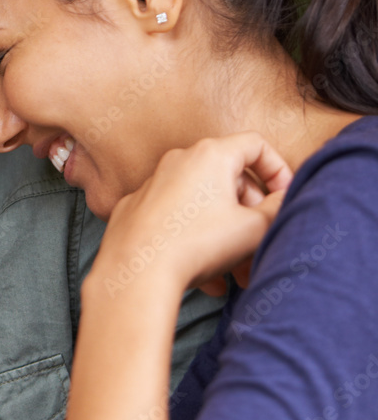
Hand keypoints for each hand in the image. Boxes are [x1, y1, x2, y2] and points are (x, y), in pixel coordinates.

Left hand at [97, 133, 292, 293]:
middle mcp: (177, 161)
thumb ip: (279, 208)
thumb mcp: (255, 229)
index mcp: (210, 155)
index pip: (256, 145)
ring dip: (224, 232)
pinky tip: (204, 274)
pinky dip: (192, 237)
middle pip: (227, 178)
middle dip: (250, 213)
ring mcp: (151, 184)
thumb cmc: (197, 246)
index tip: (284, 198)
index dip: (278, 170)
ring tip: (237, 271)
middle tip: (261, 243)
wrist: (136, 273)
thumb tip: (285, 199)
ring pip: (200, 203)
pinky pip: (173, 218)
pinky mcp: (133, 210)